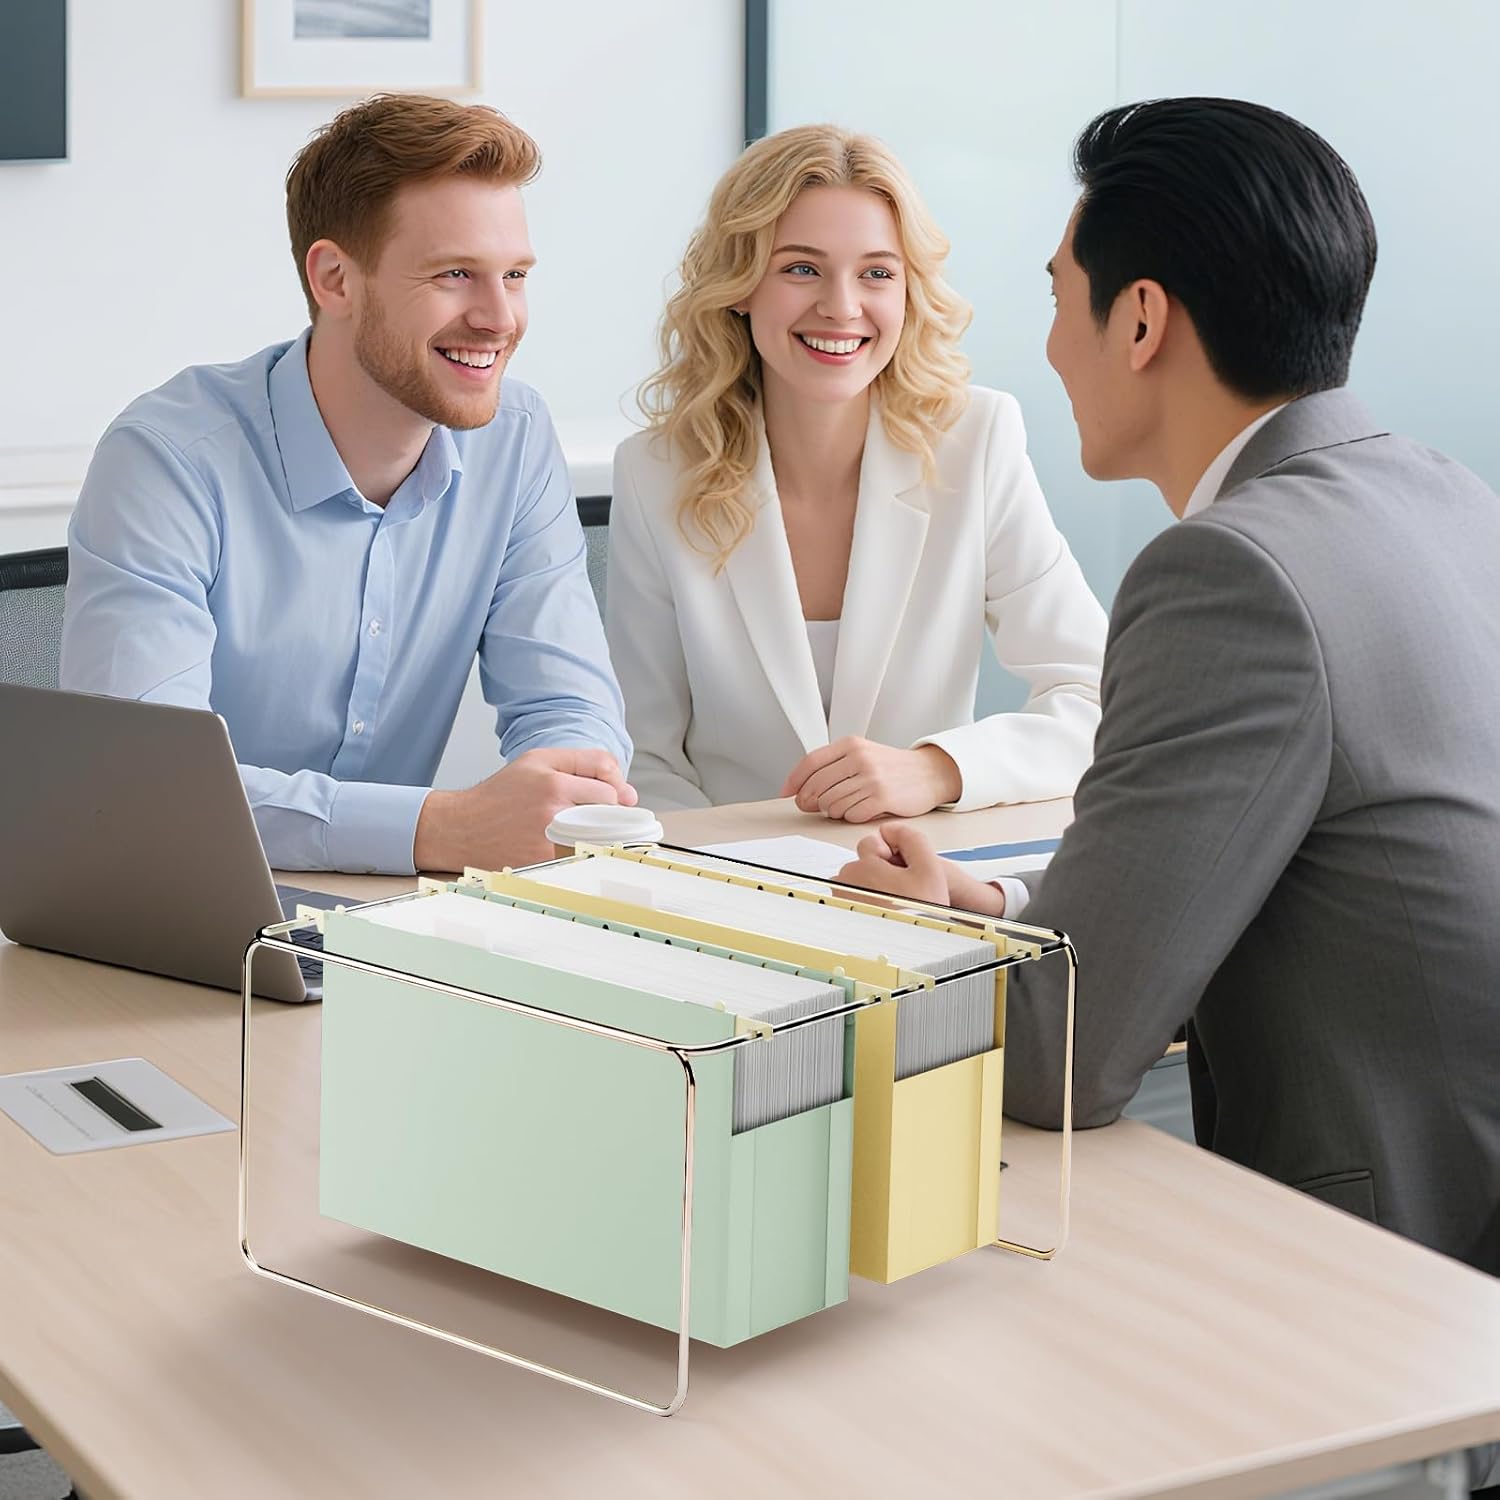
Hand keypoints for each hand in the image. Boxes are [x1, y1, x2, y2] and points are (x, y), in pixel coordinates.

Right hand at [413, 747, 636, 871]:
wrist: (462, 828)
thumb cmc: (502, 793)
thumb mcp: (539, 760)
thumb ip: (587, 762)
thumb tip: (628, 794)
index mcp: (553, 783)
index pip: (610, 792)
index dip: (611, 796)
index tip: (602, 800)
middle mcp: (552, 814)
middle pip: (609, 819)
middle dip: (606, 818)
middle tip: (588, 816)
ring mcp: (548, 844)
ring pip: (599, 842)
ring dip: (595, 837)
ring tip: (571, 830)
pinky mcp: (542, 867)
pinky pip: (579, 861)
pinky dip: (578, 855)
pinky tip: (559, 848)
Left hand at [780, 739, 961, 821]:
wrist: (928, 774)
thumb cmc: (892, 767)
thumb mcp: (862, 754)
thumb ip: (833, 767)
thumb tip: (800, 791)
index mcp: (851, 744)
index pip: (811, 762)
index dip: (794, 780)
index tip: (786, 793)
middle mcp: (860, 758)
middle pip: (817, 786)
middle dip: (812, 801)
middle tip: (817, 806)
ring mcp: (871, 778)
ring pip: (831, 804)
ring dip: (834, 810)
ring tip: (847, 805)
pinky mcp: (882, 798)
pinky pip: (850, 815)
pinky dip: (851, 816)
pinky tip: (862, 809)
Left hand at [836, 822, 1006, 916]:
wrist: (916, 951)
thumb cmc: (922, 913)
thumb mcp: (931, 868)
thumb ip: (911, 838)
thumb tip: (890, 829)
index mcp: (863, 868)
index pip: (870, 843)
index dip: (891, 854)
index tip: (902, 873)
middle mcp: (845, 883)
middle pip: (860, 862)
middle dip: (878, 870)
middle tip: (900, 891)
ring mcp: (839, 901)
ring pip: (855, 881)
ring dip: (869, 887)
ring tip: (891, 905)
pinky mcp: (838, 917)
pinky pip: (849, 900)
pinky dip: (861, 903)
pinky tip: (880, 914)